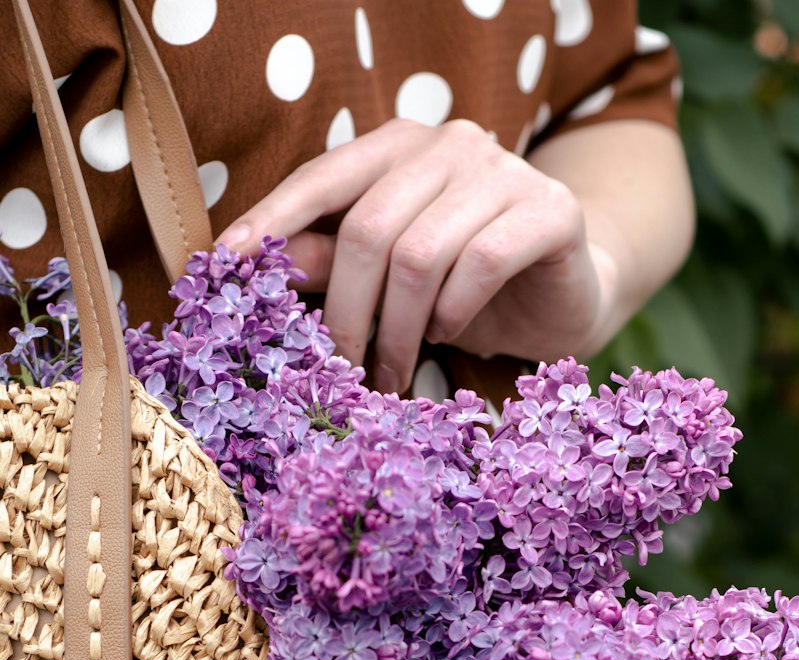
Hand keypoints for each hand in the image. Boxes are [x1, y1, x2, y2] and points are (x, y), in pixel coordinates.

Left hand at [219, 118, 615, 392]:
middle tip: (342, 369)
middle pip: (370, 227)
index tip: (227, 262)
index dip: (274, 218)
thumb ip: (336, 259)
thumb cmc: (468, 287)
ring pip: (420, 253)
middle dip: (348, 311)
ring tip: (394, 369)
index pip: (325, 175)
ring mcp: (506, 171)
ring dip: (399, 328)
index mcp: (402, 147)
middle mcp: (452, 144)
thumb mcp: (393, 276)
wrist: (565, 295)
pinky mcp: (551, 210)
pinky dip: (454, 310)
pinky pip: (481, 262)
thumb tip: (265, 262)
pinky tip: (450, 333)